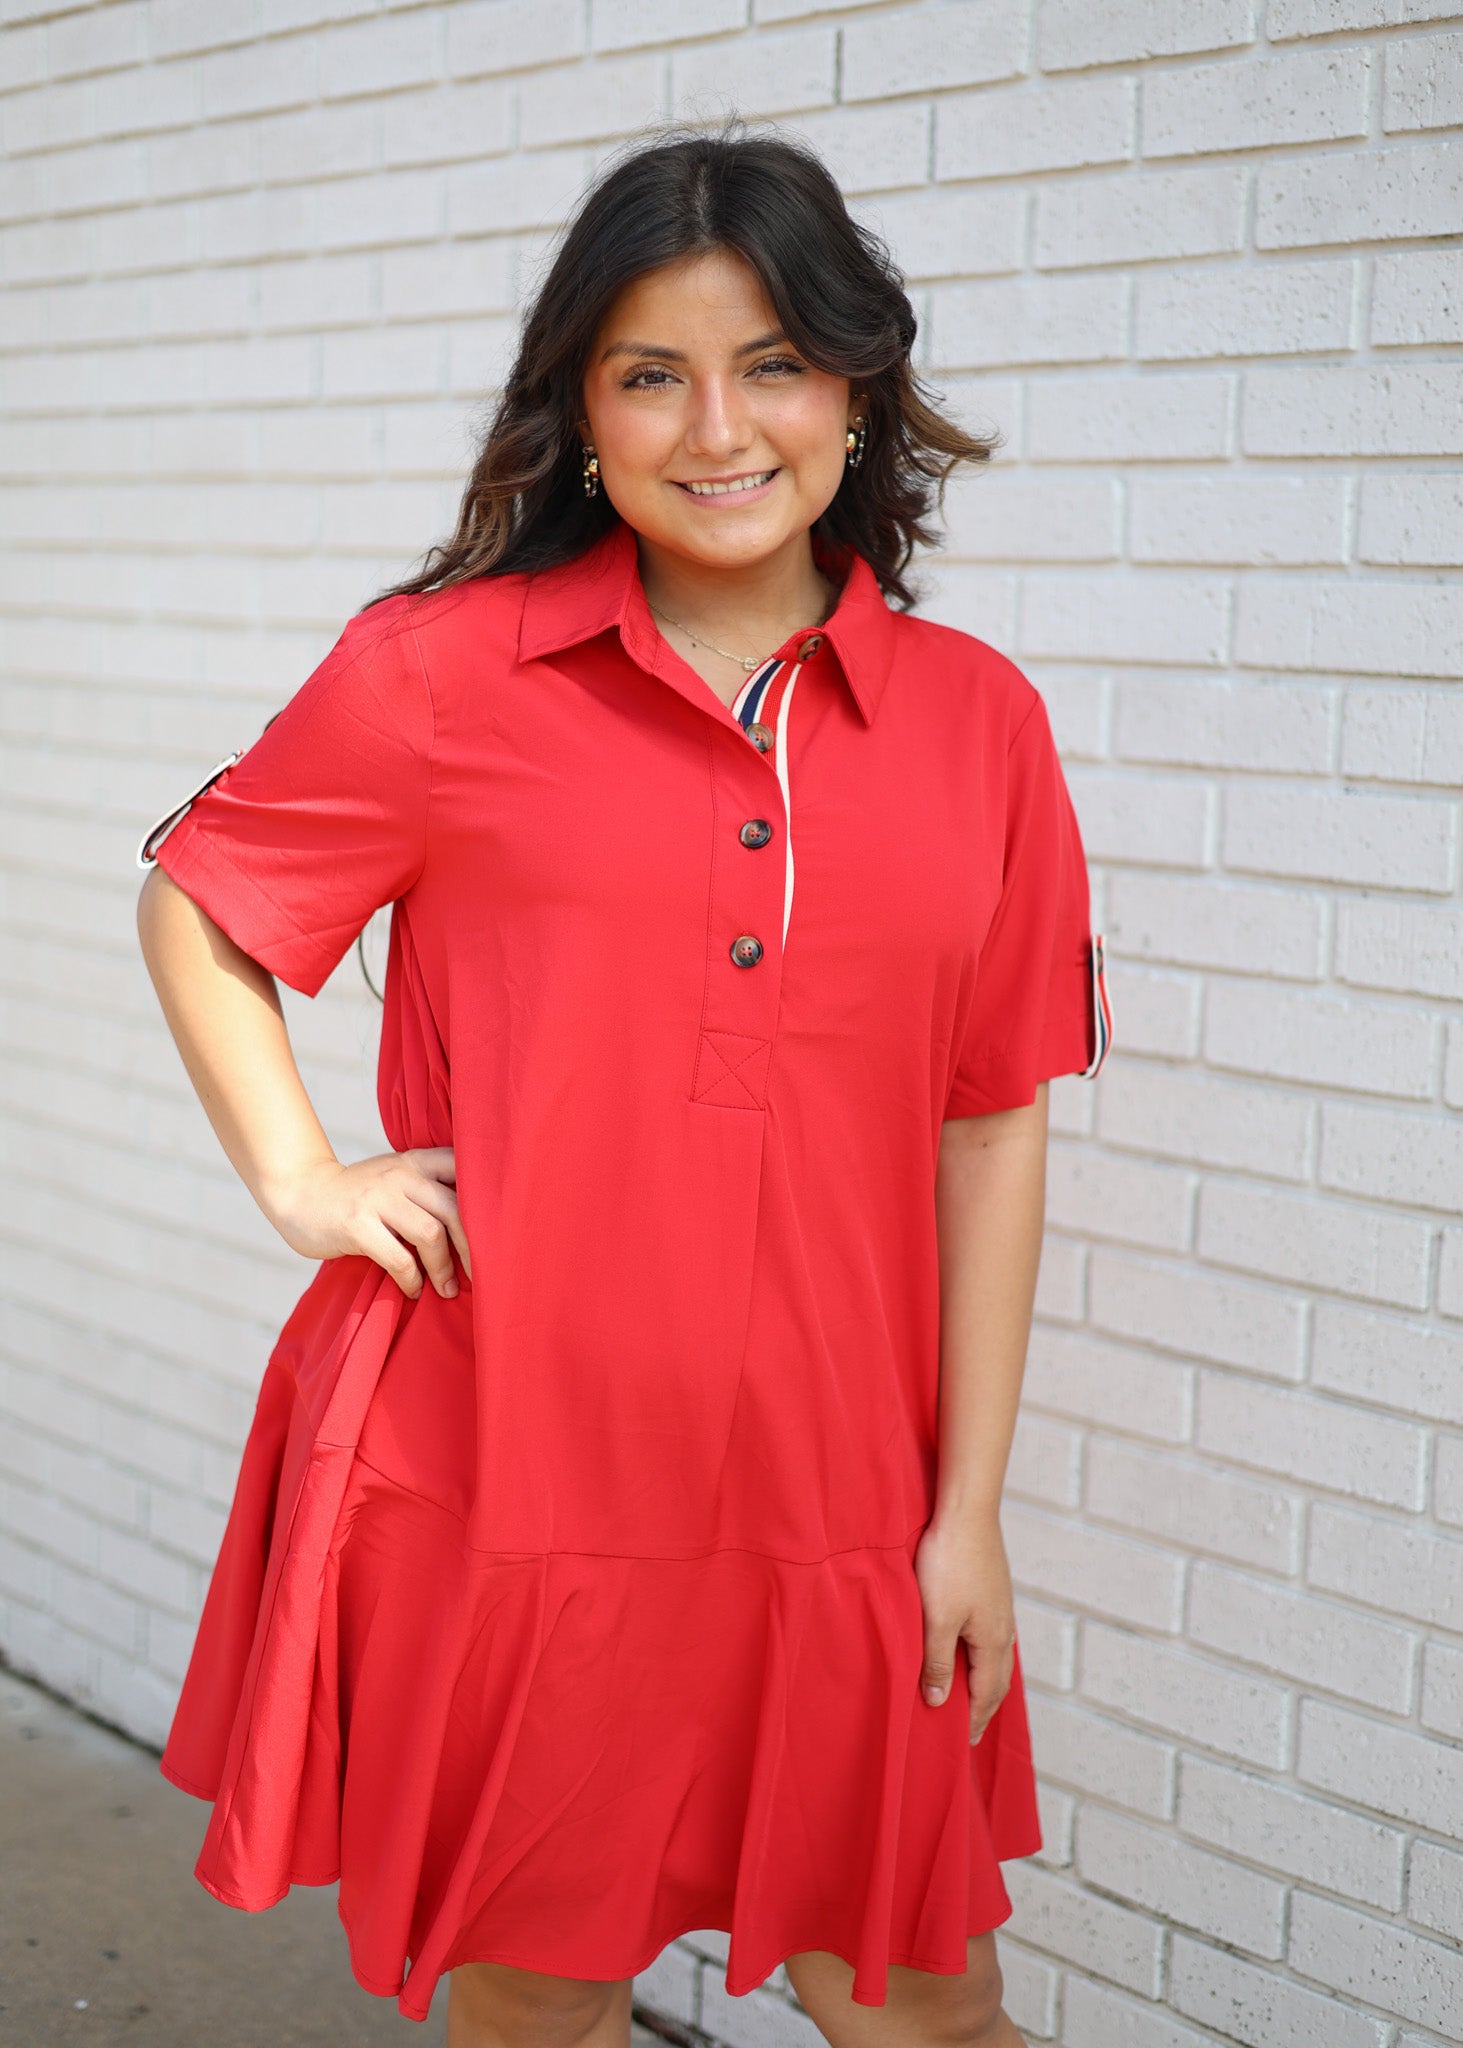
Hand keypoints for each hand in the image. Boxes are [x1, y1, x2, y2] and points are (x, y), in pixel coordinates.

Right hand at [261, 1146, 470, 1299]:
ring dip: (444, 1268)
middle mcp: (400, 1174)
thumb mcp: (394, 1179)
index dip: (487, 1201)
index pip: (464, 1169)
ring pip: (431, 1234)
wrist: (300, 1193)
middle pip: (455, 1208)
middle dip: (473, 1248)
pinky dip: (412, 1279)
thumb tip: (476, 1230)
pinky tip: (413, 1289)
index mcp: (416, 1162)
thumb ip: (427, 1191)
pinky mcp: (356, 1224)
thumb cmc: (357, 1196)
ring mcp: (377, 1198)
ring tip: (447, 1290)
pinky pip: (398, 1258)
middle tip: (481, 1274)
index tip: (500, 1232)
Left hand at [912, 1512, 1016, 1744]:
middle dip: (983, 1707)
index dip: (972, 1720)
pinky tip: (972, 1650)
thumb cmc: (948, 1563)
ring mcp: (1001, 1608)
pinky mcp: (993, 1591)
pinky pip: (992, 1638)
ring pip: (996, 1658)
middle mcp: (1004, 1629)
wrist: (967, 1511)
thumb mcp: (936, 1619)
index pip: (985, 1695)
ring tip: (970, 1697)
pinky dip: (983, 1658)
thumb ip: (937, 1662)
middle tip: (970, 1730)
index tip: (963, 1743)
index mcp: (992, 1642)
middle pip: (996, 1681)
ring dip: (984, 1682)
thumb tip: (939, 1702)